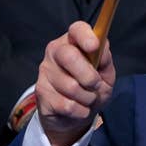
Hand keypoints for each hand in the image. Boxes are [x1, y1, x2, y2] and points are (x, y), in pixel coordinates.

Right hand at [36, 21, 115, 145]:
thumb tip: (102, 49)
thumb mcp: (105, 74)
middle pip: (69, 56)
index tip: (94, 46)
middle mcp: (56, 52)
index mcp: (74, 42)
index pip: (77, 29)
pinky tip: (79, 108)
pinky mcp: (40, 92)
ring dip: (88, 97)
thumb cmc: (92, 88)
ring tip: (88, 98)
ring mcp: (45, 71)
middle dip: (89, 76)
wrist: (74, 115)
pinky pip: (67, 105)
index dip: (85, 36)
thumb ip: (105, 60)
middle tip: (96, 85)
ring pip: (71, 86)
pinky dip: (81, 110)